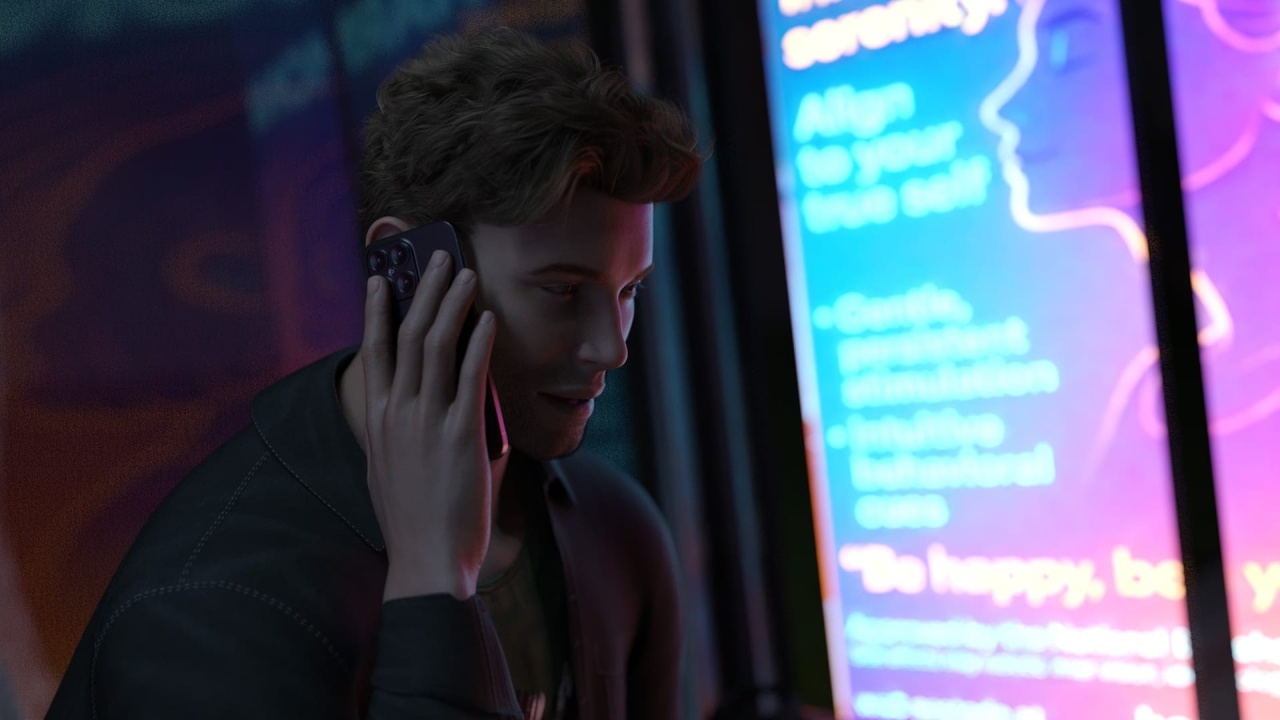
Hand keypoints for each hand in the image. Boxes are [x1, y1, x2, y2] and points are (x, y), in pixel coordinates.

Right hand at [360, 250, 496, 600]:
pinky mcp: (460, 436)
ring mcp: (426, 422)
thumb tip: (410, 414)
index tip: (380, 279)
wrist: (426, 563)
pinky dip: (479, 343)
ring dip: (452, 304)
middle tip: (437, 257)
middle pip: (407, 335)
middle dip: (422, 290)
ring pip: (436, 346)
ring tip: (466, 274)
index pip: (373, 351)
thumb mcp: (389, 471)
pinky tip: (488, 319)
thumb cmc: (413, 522)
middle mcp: (397, 414)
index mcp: (378, 421)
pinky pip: (470, 377)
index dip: (377, 311)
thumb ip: (398, 435)